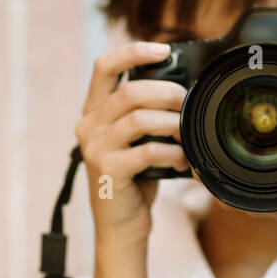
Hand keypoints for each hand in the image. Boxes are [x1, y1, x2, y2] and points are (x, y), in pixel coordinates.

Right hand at [75, 42, 189, 248]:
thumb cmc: (135, 180)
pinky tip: (182, 161)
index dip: (134, 52)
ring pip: (140, 119)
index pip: (104, 66)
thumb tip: (183, 88)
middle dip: (168, 93)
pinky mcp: (108, 171)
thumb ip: (144, 113)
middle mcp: (89, 126)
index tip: (163, 50)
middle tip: (188, 105)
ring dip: (173, 124)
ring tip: (187, 135)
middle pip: (131, 91)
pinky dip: (172, 154)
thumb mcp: (135, 140)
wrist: (120, 227)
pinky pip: (148, 151)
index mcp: (93, 112)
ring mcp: (95, 148)